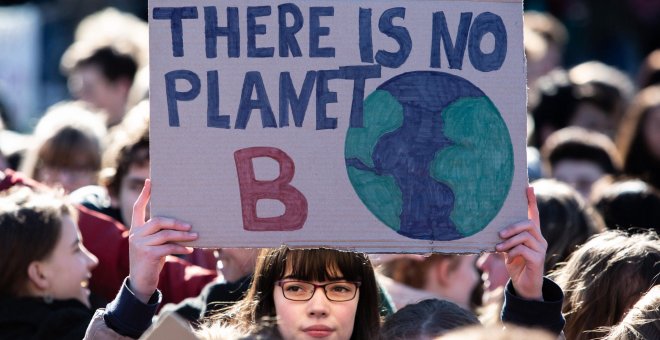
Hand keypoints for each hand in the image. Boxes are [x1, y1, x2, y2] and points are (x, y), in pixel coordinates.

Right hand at [128, 179, 197, 302]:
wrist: (141, 282)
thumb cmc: (151, 261)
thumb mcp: (153, 245)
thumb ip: (161, 235)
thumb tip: (184, 225)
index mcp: (136, 229)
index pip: (138, 208)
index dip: (144, 194)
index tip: (150, 181)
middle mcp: (135, 234)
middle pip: (158, 220)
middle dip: (176, 222)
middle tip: (191, 225)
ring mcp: (140, 244)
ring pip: (165, 234)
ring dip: (183, 235)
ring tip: (196, 236)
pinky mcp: (148, 254)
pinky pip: (169, 247)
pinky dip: (181, 248)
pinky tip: (190, 250)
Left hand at [495, 185, 545, 300]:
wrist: (525, 287)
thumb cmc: (516, 266)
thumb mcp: (508, 250)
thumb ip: (506, 239)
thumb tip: (495, 230)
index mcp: (532, 235)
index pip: (534, 214)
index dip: (531, 201)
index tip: (528, 186)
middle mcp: (539, 239)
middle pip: (529, 223)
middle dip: (512, 226)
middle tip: (499, 234)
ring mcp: (540, 249)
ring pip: (525, 236)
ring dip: (509, 241)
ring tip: (498, 248)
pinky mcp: (538, 259)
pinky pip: (524, 249)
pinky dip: (513, 252)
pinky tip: (509, 258)